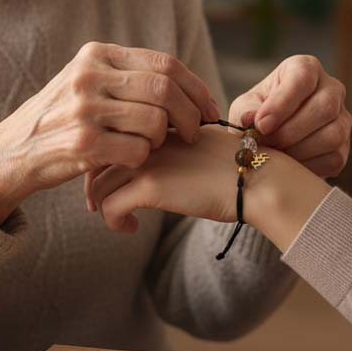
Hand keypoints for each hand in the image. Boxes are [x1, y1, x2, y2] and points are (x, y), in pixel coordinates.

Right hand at [0, 42, 219, 224]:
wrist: (11, 152)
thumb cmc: (61, 118)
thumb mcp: (87, 81)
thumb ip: (128, 75)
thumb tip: (186, 84)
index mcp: (97, 54)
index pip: (165, 63)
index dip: (195, 87)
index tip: (209, 108)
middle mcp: (89, 75)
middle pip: (165, 90)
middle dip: (190, 116)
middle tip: (193, 134)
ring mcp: (84, 109)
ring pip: (155, 122)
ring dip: (162, 140)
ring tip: (151, 147)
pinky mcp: (81, 144)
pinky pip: (137, 151)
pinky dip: (142, 160)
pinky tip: (130, 161)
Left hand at [87, 127, 242, 231]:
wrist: (256, 179)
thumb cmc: (237, 167)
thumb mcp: (201, 145)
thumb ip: (176, 147)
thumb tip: (163, 164)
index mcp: (161, 122)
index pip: (117, 133)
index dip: (107, 156)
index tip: (108, 178)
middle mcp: (149, 136)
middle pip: (100, 155)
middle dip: (95, 181)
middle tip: (97, 203)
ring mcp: (148, 159)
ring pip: (100, 182)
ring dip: (102, 204)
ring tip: (119, 218)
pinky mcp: (150, 186)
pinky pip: (110, 206)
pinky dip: (114, 221)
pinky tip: (131, 228)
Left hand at [229, 55, 351, 177]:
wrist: (271, 139)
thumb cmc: (259, 114)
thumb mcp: (246, 107)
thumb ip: (246, 110)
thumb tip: (250, 119)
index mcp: (306, 68)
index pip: (303, 78)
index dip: (282, 103)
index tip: (261, 124)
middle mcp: (331, 88)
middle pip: (324, 107)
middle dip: (290, 131)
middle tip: (266, 143)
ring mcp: (342, 118)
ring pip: (333, 134)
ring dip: (298, 150)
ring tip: (275, 153)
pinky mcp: (344, 147)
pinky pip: (334, 158)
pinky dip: (308, 165)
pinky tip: (289, 163)